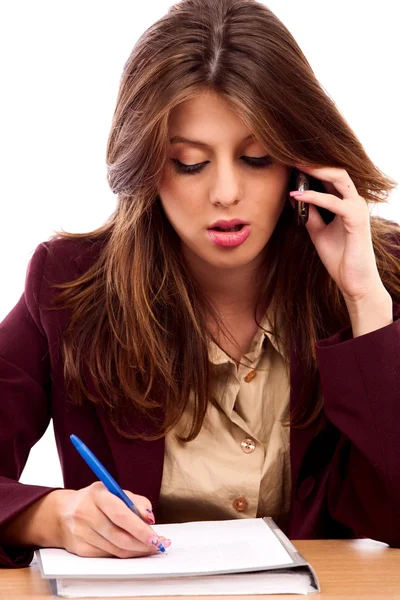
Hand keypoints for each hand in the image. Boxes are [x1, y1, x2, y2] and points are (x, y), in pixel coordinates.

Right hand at [55, 483, 170, 557]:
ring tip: (149, 547)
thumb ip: (135, 502)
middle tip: (157, 545)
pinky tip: (132, 549)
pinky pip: (107, 555)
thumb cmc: (95, 500)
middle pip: (119, 536)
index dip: (140, 528)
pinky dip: (123, 554)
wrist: (62, 513)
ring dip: (136, 551)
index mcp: (97, 494)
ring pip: (115, 549)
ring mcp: (81, 533)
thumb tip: (150, 519)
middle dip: (142, 544)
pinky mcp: (80, 549)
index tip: (155, 536)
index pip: (121, 514)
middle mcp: (86, 513)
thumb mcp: (114, 491)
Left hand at [289, 164, 385, 303]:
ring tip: (294, 165)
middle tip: (290, 155)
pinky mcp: (357, 220)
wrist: (354, 282)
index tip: (290, 161)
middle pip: (335, 170)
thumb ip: (310, 214)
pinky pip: (334, 202)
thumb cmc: (340, 257)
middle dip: (312, 161)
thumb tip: (294, 197)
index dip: (311, 167)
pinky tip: (297, 196)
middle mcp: (354, 201)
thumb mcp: (318, 232)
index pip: (330, 176)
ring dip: (315, 171)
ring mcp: (357, 209)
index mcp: (346, 202)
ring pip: (339, 178)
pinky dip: (315, 197)